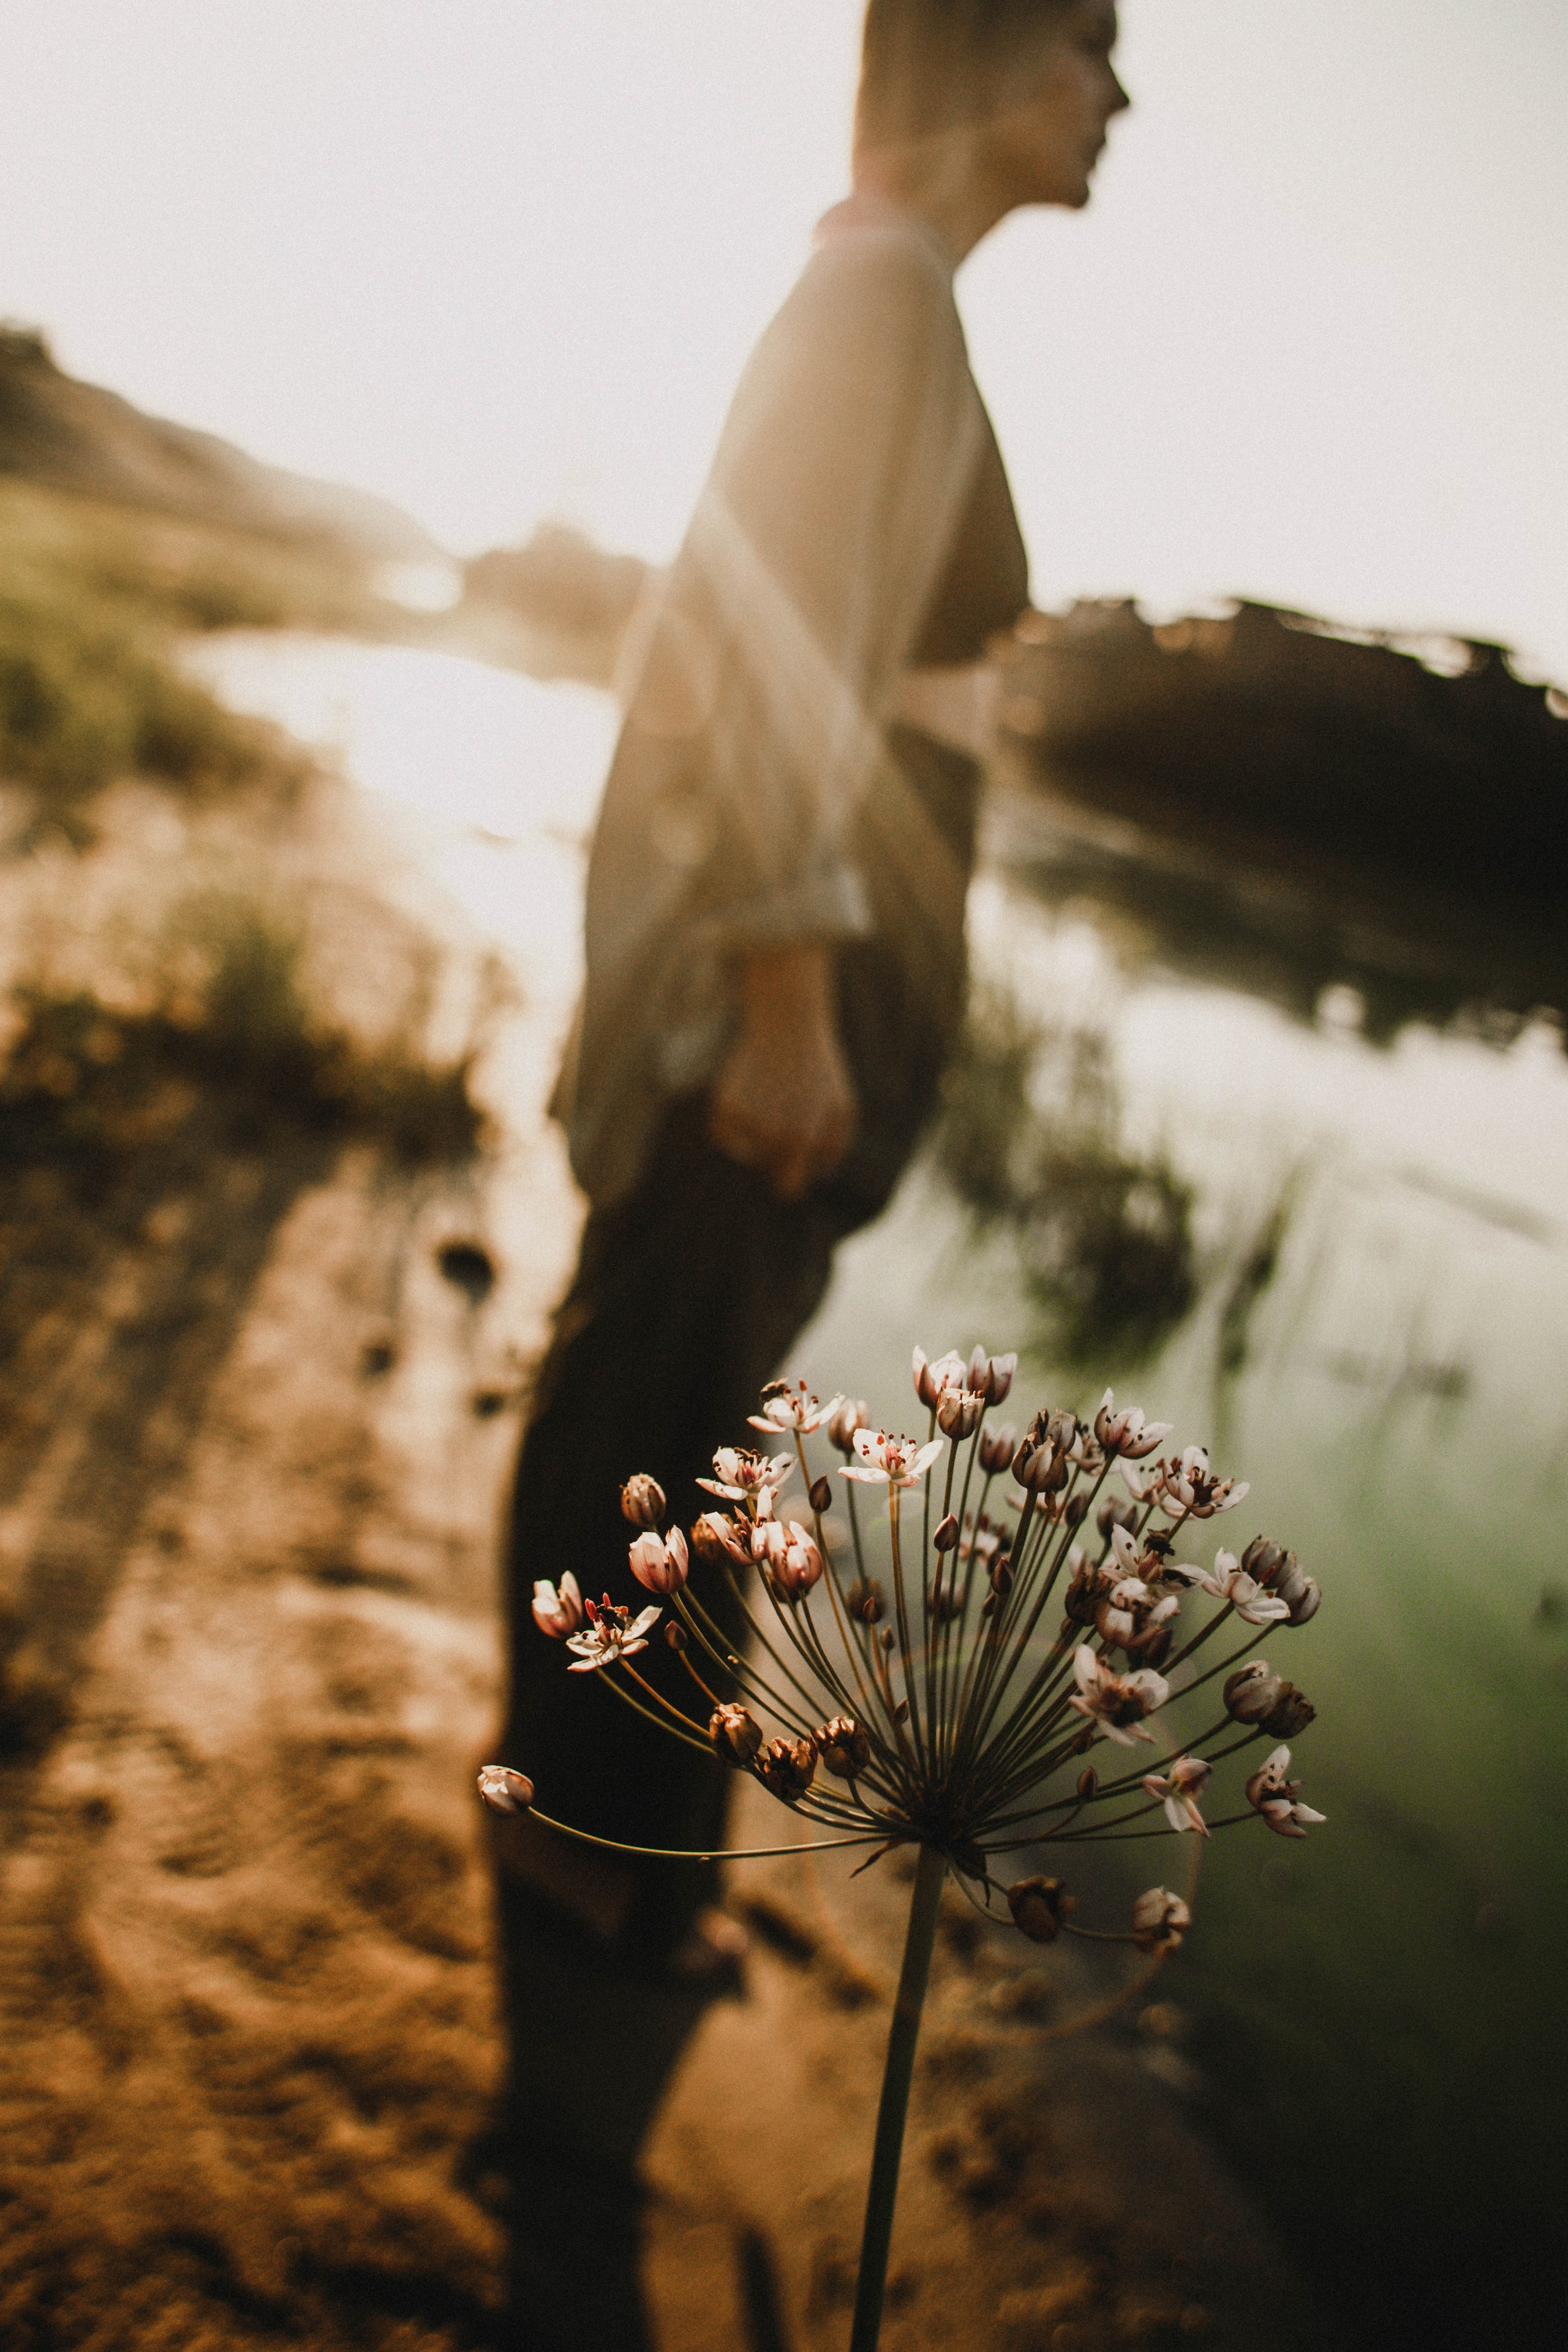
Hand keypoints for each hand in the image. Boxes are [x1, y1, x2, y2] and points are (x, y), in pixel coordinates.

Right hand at [708, 943, 856, 1201]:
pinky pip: (723, 1132)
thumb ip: (831, 1149)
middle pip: (765, 1168)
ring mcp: (746, 1120)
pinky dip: (732, 1121)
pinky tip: (746, 1096)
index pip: (787, 1188)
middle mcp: (771, 1135)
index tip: (789, 1165)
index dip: (788, 1180)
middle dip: (773, 1154)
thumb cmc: (819, 1070)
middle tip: (781, 1120)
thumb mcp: (841, 1110)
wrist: (788, 1025)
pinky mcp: (725, 1104)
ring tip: (767, 1102)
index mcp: (801, 1141)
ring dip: (752, 1134)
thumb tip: (813, 1175)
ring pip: (742, 1150)